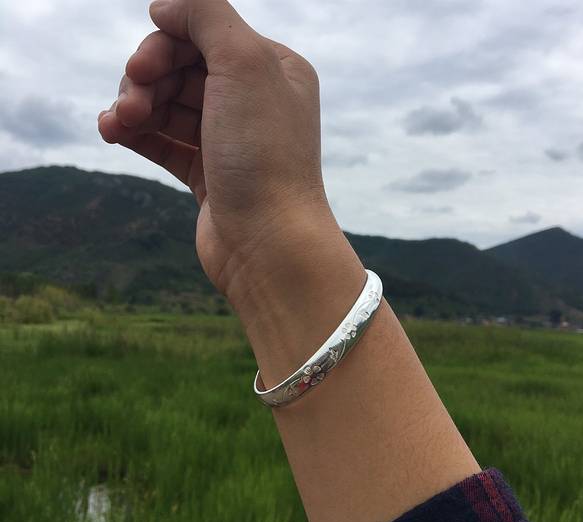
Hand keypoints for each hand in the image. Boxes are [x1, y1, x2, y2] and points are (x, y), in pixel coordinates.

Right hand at [99, 0, 363, 339]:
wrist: (268, 243)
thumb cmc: (264, 155)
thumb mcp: (245, 62)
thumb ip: (206, 15)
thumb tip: (166, 5)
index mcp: (274, 69)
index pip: (207, 36)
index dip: (167, 43)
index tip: (140, 67)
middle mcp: (255, 102)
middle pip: (184, 69)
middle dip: (148, 78)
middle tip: (132, 98)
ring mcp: (231, 141)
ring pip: (170, 106)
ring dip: (136, 106)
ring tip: (117, 122)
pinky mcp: (209, 176)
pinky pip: (166, 142)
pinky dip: (138, 133)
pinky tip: (112, 132)